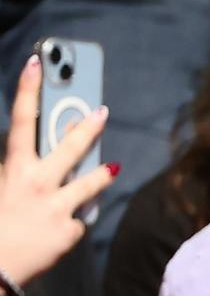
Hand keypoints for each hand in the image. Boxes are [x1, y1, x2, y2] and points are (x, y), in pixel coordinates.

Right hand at [0, 55, 113, 288]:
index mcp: (13, 170)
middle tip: (102, 111)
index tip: (37, 64)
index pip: (21, 120)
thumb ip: (16, 174)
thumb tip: (32, 165)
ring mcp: (58, 206)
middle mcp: (39, 182)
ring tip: (113, 165)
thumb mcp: (0, 189)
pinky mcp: (70, 230)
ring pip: (91, 181)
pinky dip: (71, 221)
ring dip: (102, 172)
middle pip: (71, 146)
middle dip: (88, 126)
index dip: (28, 89)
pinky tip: (57, 230)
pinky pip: (78, 219)